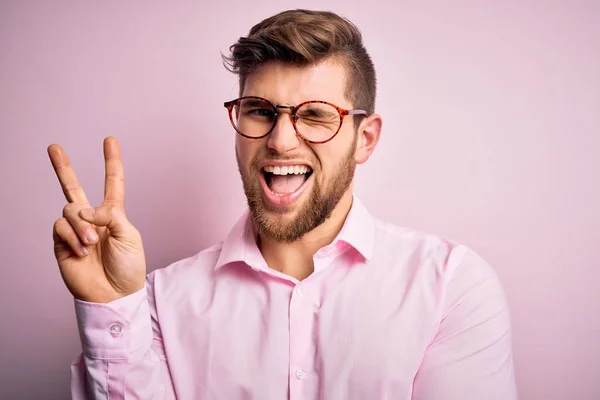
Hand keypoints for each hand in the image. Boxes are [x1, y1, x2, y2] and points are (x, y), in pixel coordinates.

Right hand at [48, 137, 145, 302]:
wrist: (114, 294)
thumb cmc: (128, 267)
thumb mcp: (129, 235)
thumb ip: (110, 214)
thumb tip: (84, 208)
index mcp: (114, 214)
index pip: (112, 183)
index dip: (111, 162)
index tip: (110, 140)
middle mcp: (92, 219)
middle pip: (73, 187)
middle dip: (62, 167)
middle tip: (53, 147)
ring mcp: (75, 230)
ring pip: (70, 209)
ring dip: (82, 225)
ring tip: (92, 244)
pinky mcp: (61, 244)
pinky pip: (60, 226)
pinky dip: (72, 236)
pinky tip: (81, 250)